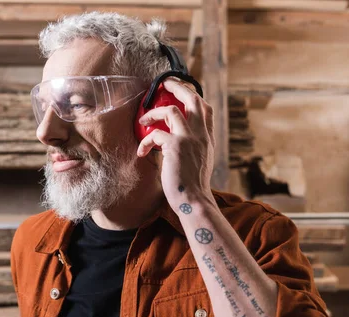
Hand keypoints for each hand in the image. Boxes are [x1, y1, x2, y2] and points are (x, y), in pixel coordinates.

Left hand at [136, 78, 215, 210]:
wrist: (194, 200)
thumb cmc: (193, 185)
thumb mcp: (201, 161)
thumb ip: (196, 146)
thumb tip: (182, 140)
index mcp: (207, 138)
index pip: (205, 108)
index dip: (193, 95)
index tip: (180, 91)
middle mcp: (200, 134)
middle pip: (192, 98)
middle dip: (177, 87)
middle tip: (163, 84)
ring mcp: (189, 138)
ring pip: (171, 110)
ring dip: (153, 113)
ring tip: (143, 120)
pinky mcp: (175, 146)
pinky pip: (155, 135)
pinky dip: (145, 142)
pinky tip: (141, 151)